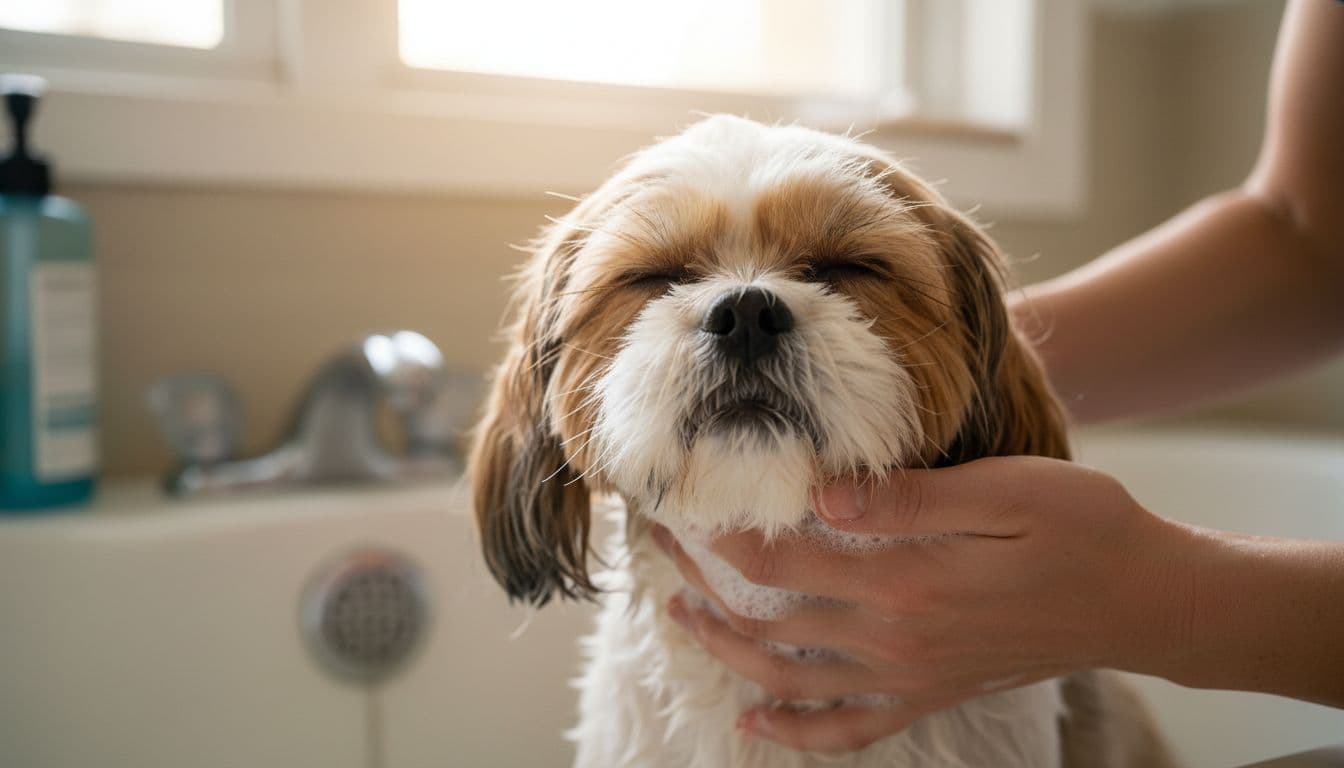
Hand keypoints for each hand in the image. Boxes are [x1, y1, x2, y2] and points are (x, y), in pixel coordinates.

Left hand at [652, 456, 1198, 752]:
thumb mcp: (1004, 491)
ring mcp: (909, 676)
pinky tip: (755, 721)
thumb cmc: (1081, 529)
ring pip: (790, 677)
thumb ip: (907, 498)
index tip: (684, 505)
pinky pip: (849, 729)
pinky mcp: (930, 694)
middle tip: (660, 549)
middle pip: (769, 618)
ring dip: (727, 651)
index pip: (782, 560)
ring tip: (679, 618)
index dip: (724, 535)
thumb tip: (820, 491)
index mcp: (904, 581)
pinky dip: (797, 732)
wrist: (1144, 601)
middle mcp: (894, 639)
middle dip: (705, 584)